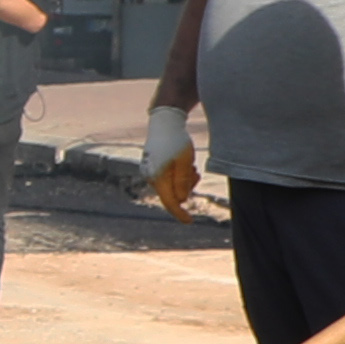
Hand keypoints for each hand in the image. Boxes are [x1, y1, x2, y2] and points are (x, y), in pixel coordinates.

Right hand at [141, 97, 203, 217]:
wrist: (164, 122)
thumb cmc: (176, 141)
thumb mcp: (185, 162)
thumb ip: (183, 182)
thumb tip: (181, 200)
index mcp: (158, 177)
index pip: (170, 202)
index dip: (180, 214)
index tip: (190, 221)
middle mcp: (150, 177)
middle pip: (171, 194)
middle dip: (186, 189)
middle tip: (196, 173)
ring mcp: (149, 172)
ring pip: (170, 186)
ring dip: (183, 181)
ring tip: (190, 165)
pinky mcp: (151, 167)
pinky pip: (166, 178)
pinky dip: (177, 176)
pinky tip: (183, 164)